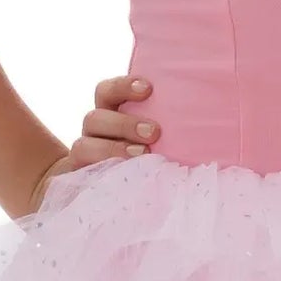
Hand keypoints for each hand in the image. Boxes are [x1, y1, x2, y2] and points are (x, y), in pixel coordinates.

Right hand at [23, 72, 162, 213]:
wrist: (110, 193)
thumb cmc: (147, 159)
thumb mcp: (153, 139)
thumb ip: (162, 127)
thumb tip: (202, 117)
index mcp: (109, 115)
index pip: (106, 92)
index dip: (123, 87)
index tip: (148, 89)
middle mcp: (93, 133)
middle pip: (95, 118)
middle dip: (124, 124)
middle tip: (154, 132)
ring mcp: (82, 157)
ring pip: (83, 146)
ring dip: (112, 149)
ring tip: (141, 156)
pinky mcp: (77, 179)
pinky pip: (79, 175)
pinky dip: (99, 174)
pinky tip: (122, 180)